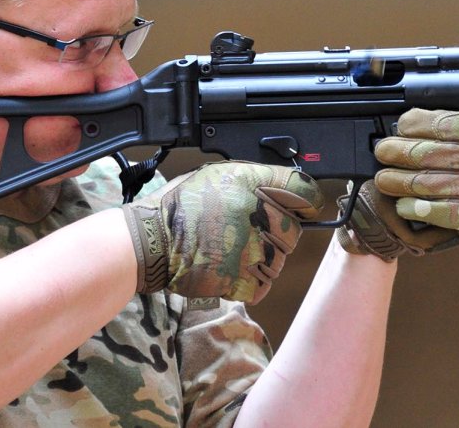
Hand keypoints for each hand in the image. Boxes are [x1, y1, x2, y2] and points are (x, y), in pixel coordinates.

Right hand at [122, 161, 321, 303]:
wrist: (152, 241)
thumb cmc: (181, 207)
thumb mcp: (218, 174)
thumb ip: (255, 179)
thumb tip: (287, 185)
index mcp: (253, 184)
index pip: (304, 191)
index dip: (305, 201)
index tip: (301, 207)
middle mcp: (257, 214)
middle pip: (294, 229)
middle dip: (277, 232)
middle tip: (247, 232)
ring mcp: (252, 249)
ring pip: (280, 259)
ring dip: (263, 258)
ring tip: (232, 250)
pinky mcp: (244, 280)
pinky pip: (264, 284)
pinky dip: (251, 281)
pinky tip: (230, 268)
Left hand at [335, 109, 458, 260]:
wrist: (406, 213)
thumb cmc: (406, 172)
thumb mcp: (404, 144)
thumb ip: (403, 135)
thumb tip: (387, 131)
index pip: (458, 124)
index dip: (428, 124)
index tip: (401, 127)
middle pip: (453, 154)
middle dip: (410, 152)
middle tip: (382, 153)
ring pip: (451, 184)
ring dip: (410, 181)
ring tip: (384, 180)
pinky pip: (452, 213)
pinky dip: (424, 209)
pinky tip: (403, 205)